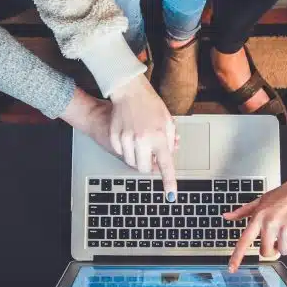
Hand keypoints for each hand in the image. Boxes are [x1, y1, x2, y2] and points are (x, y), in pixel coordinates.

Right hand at [109, 75, 177, 200]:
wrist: (129, 91)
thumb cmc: (151, 105)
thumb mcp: (168, 121)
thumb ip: (170, 141)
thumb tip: (169, 156)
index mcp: (159, 137)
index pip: (166, 165)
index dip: (169, 182)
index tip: (171, 195)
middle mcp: (142, 140)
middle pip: (144, 169)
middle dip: (148, 165)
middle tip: (151, 154)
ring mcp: (126, 139)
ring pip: (131, 163)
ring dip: (137, 157)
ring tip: (141, 141)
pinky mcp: (115, 137)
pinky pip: (121, 153)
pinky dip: (126, 149)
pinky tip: (130, 136)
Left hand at [224, 162, 286, 271]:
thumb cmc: (285, 193)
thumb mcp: (261, 200)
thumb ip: (243, 211)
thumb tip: (227, 216)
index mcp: (259, 217)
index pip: (244, 241)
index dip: (237, 256)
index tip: (232, 268)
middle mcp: (270, 225)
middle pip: (265, 252)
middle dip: (271, 249)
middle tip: (277, 238)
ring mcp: (285, 230)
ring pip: (283, 252)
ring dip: (286, 245)